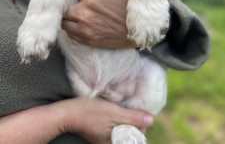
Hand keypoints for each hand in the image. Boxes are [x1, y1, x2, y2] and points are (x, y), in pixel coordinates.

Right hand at [0, 97, 152, 143]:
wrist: (68, 112)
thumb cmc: (90, 112)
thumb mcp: (114, 113)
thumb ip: (132, 117)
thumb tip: (150, 120)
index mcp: (115, 143)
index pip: (137, 137)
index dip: (140, 123)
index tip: (136, 110)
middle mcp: (110, 143)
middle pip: (130, 133)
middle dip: (132, 120)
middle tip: (128, 106)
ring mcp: (105, 139)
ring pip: (122, 129)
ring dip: (124, 118)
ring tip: (120, 107)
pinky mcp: (100, 132)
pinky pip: (114, 127)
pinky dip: (117, 119)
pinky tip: (113, 110)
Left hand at [62, 0, 135, 48]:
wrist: (139, 29)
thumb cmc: (130, 4)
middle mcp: (84, 14)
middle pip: (65, 6)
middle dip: (69, 1)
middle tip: (76, 0)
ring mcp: (85, 29)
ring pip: (64, 22)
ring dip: (67, 16)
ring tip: (74, 13)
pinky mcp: (88, 40)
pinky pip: (70, 34)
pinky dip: (71, 28)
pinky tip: (78, 24)